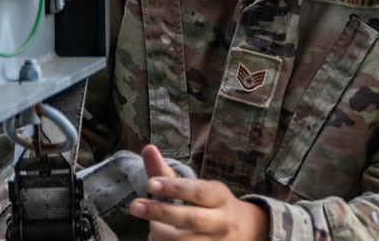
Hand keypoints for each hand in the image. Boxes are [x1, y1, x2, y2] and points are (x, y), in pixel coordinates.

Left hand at [129, 145, 269, 239]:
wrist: (243, 231)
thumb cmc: (210, 205)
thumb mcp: (195, 187)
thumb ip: (167, 173)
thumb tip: (147, 148)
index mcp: (219, 197)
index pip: (197, 191)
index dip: (174, 188)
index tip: (150, 184)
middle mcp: (221, 222)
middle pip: (192, 219)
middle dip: (162, 212)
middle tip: (135, 206)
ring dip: (161, 234)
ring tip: (152, 227)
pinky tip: (157, 240)